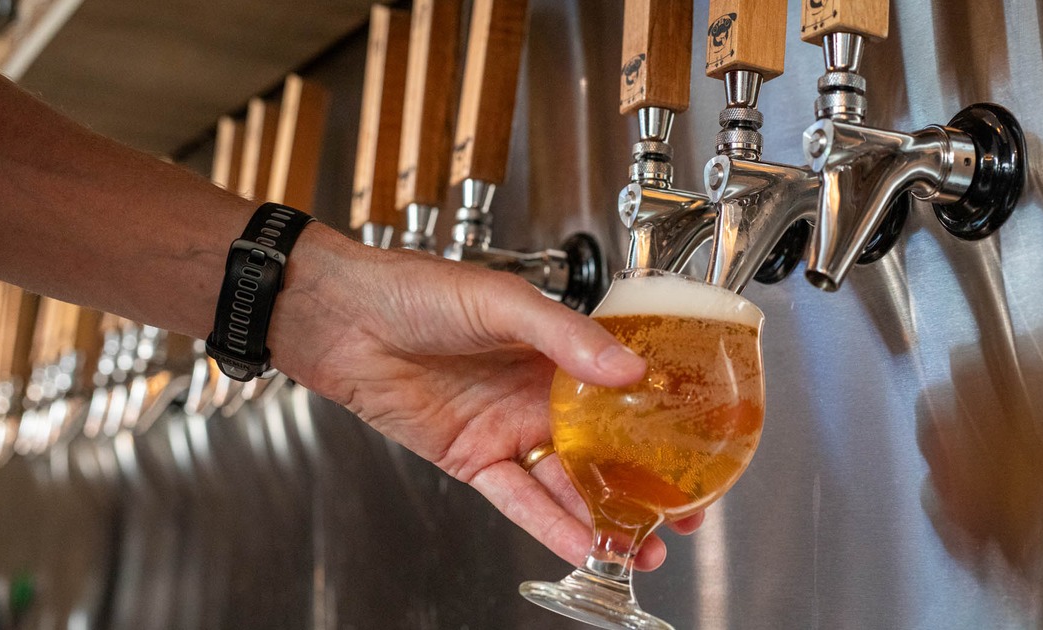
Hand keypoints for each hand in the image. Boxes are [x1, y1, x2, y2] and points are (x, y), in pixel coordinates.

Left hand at [270, 225, 703, 569]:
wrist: (343, 317)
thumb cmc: (416, 289)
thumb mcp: (502, 301)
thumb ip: (566, 336)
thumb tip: (627, 368)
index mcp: (558, 350)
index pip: (626, 391)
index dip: (663, 422)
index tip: (698, 449)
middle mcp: (539, 393)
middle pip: (606, 448)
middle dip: (644, 485)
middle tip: (682, 516)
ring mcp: (508, 429)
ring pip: (568, 482)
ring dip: (604, 517)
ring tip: (642, 547)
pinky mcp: (474, 458)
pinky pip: (519, 498)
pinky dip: (549, 523)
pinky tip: (582, 542)